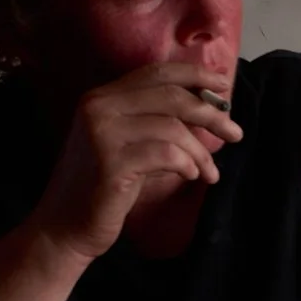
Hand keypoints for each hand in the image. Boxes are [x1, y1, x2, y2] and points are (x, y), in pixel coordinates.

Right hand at [28, 61, 244, 260]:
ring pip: (172, 127)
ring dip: (201, 152)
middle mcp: (98, 107)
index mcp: (102, 97)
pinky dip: (187, 165)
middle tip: (235, 133)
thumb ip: (155, 123)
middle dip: (210, 114)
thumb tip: (208, 109)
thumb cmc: (103, 188)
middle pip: (171, 96)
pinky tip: (190, 177)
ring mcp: (101, 133)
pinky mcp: (110, 163)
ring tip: (210, 173)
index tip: (225, 86)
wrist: (65, 227)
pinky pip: (166, 154)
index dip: (195, 75)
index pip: (156, 73)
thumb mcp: (128, 145)